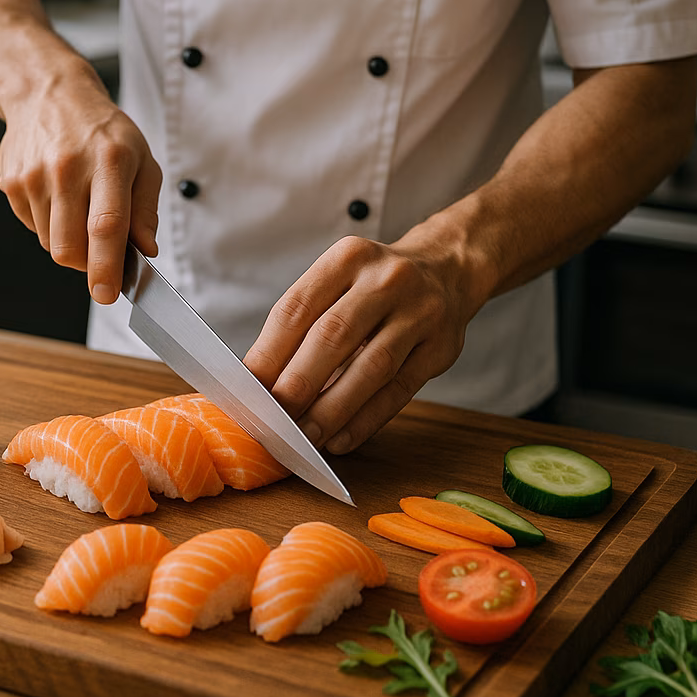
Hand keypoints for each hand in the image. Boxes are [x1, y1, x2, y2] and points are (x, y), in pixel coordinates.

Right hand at [0, 57, 162, 303]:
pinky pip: (33, 228)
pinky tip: (59, 196)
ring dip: (69, 241)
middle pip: (69, 247)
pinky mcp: (12, 183)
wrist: (49, 94)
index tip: (107, 293)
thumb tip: (145, 250)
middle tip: (102, 251)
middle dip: (87, 264)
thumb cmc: (103, 131)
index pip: (106, 225)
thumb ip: (146, 209)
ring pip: (50, 244)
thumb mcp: (142, 160)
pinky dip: (50, 225)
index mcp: (109, 161)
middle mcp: (68, 169)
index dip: (106, 266)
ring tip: (80, 205)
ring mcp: (34, 177)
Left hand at [242, 235, 479, 453]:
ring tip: (304, 437)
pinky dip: (366, 419)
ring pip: (371, 367)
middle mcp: (386, 279)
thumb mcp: (339, 281)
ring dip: (332, 409)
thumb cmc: (373, 286)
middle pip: (332, 336)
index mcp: (347, 258)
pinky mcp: (441, 348)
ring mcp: (419, 312)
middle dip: (297, 383)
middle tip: (272, 420)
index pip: (297, 308)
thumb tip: (259, 379)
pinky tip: (341, 439)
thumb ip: (303, 322)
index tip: (248, 390)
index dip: (269, 352)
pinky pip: (399, 390)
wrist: (448, 270)